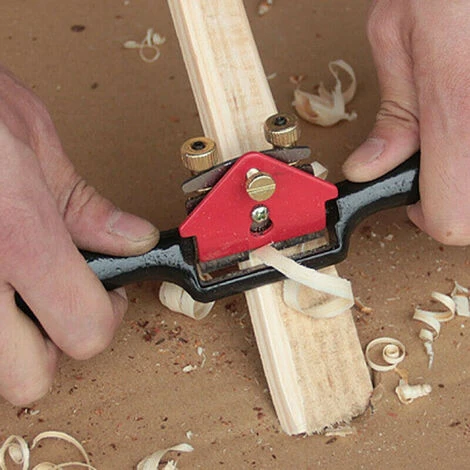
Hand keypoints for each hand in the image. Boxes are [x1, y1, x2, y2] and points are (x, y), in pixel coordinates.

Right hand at [0, 65, 158, 404]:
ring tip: (17, 284)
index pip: (86, 329)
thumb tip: (130, 240)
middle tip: (59, 298)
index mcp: (15, 235)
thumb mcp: (31, 137)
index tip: (108, 293)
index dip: (107, 316)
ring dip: (11, 338)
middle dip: (53, 347)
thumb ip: (83, 203)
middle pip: (30, 379)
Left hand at [343, 0, 469, 244]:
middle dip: (454, 196)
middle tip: (437, 164)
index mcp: (456, 108)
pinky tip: (463, 118)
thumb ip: (391, 112)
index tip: (412, 198)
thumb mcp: (396, 32)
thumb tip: (369, 167)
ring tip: (452, 136)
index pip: (451, 218)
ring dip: (466, 172)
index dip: (426, 217)